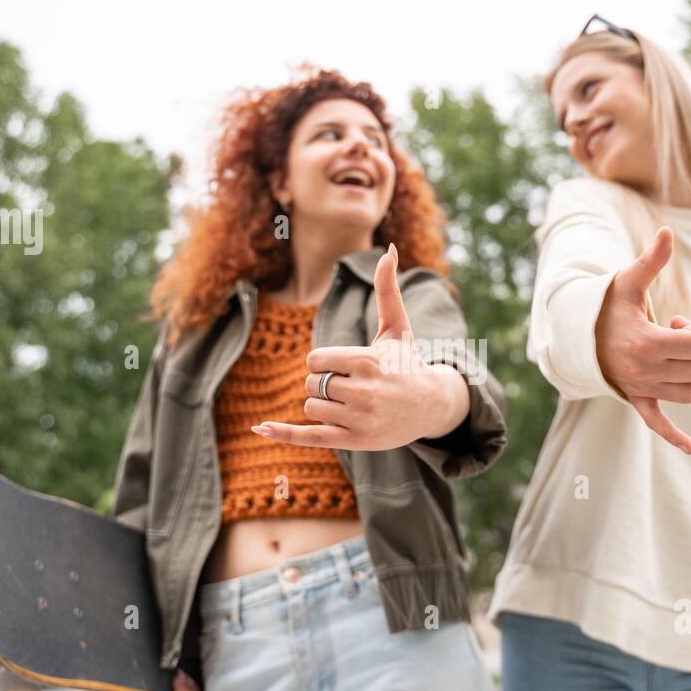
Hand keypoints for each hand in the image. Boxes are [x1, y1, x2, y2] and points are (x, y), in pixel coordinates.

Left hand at [252, 243, 469, 449]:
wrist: (432, 406)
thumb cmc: (408, 362)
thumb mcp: (397, 327)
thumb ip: (387, 289)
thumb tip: (388, 249)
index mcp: (367, 362)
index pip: (315, 360)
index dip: (324, 362)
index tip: (345, 365)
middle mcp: (362, 392)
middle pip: (311, 384)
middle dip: (324, 382)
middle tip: (352, 385)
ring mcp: (358, 419)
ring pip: (311, 407)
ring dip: (323, 403)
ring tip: (354, 403)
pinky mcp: (355, 441)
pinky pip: (310, 436)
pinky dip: (283, 434)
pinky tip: (258, 428)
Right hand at [594, 226, 690, 453]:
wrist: (579, 334)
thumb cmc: (609, 305)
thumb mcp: (630, 282)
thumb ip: (652, 261)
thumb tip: (667, 232)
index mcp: (647, 343)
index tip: (673, 324)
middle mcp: (645, 370)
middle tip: (668, 340)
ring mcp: (640, 388)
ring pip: (688, 393)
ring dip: (684, 377)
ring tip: (665, 360)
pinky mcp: (636, 401)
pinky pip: (657, 424)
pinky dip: (674, 436)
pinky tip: (690, 448)